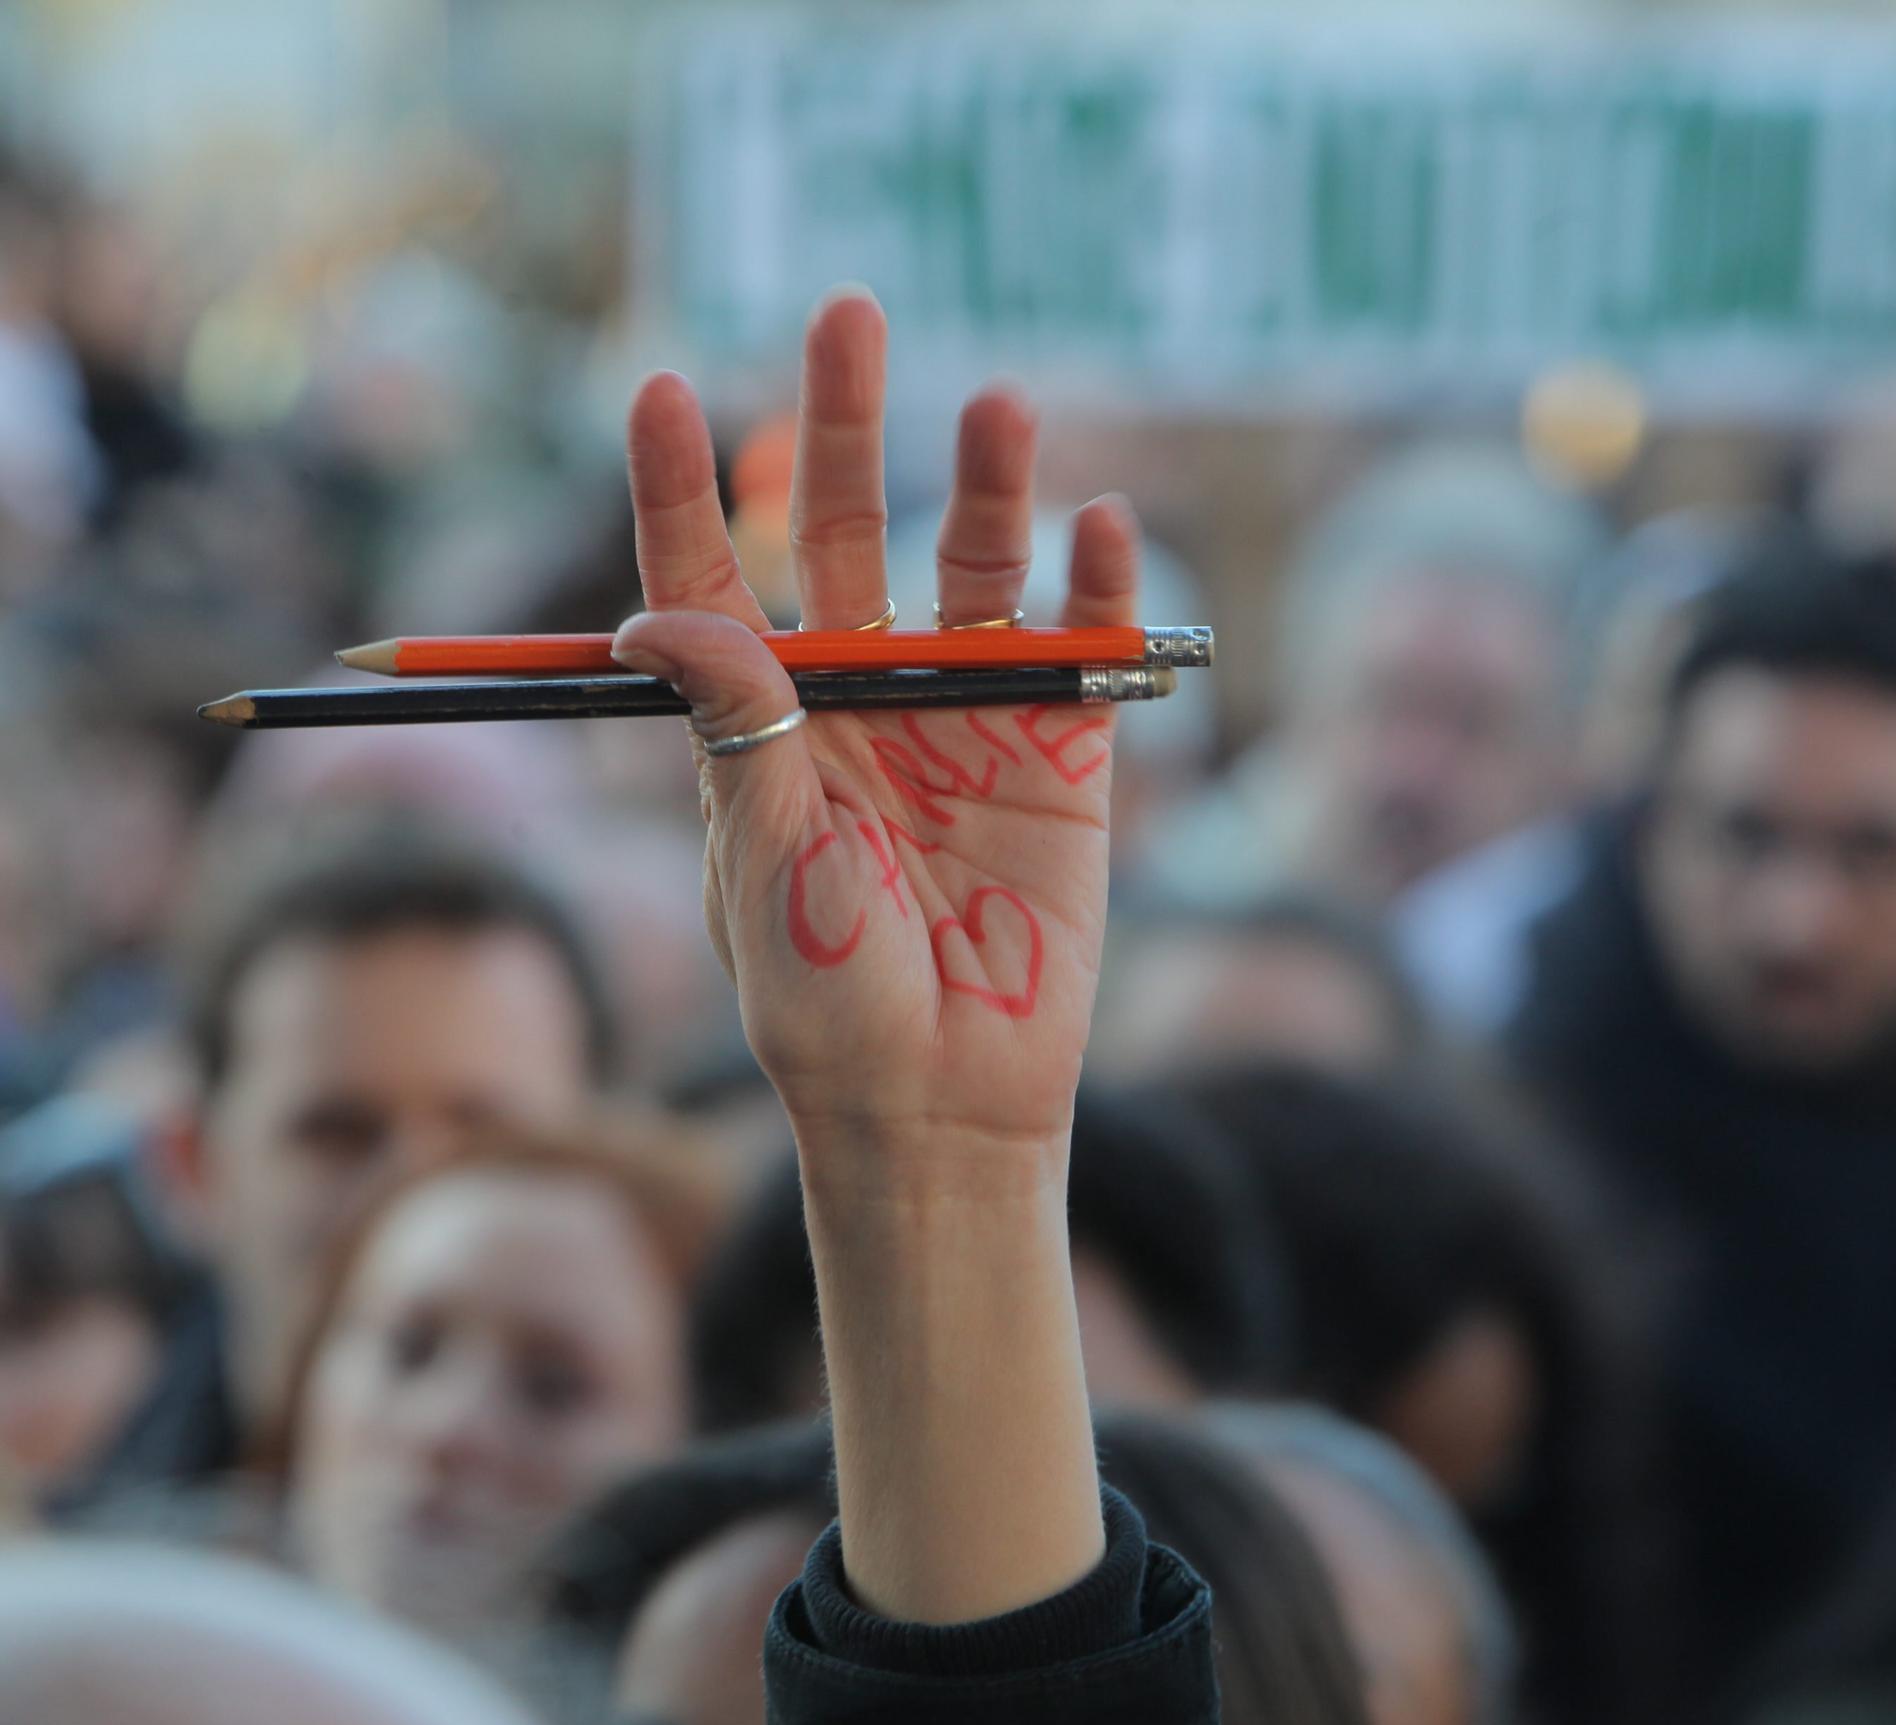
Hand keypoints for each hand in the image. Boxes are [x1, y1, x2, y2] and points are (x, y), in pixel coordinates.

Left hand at [614, 288, 1137, 1152]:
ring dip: (987, 486)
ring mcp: (960, 721)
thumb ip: (734, 729)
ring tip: (997, 403)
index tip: (658, 389)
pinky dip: (1097, 585)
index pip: (712, 584)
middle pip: (843, 538)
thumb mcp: (764, 861)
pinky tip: (1102, 523)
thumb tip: (657, 608)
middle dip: (841, 430)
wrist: (944, 1102)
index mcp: (760, 731)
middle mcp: (856, 703)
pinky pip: (1078, 647)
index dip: (681, 489)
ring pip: (971, 573)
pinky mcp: (1060, 757)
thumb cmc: (826, 1003)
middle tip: (845, 315)